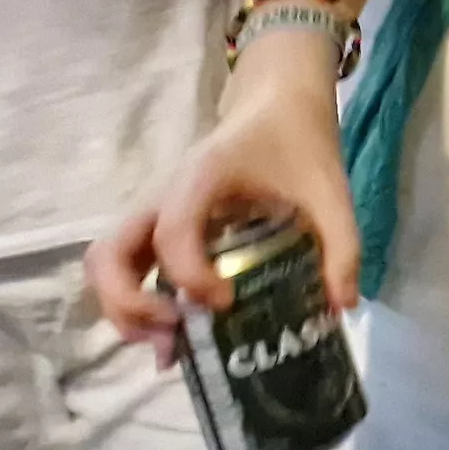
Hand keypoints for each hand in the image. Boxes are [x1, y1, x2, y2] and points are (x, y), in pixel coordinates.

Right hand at [89, 40, 354, 354]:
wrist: (277, 106)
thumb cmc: (298, 143)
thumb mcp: (331, 191)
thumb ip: (342, 246)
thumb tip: (343, 307)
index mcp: (201, 178)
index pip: (172, 232)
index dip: (190, 276)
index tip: (227, 301)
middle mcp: (162, 196)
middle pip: (107, 255)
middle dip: (129, 305)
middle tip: (177, 331)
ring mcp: (153, 213)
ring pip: (105, 265)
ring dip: (124, 310)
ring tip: (171, 343)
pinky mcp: (158, 226)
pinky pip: (126, 267)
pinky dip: (134, 303)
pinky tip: (173, 332)